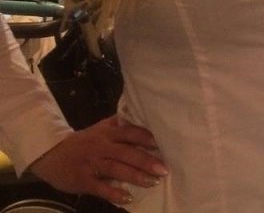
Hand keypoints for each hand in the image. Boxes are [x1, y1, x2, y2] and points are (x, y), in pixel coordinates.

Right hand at [29, 116, 167, 206]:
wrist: (51, 154)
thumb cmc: (82, 141)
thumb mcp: (100, 128)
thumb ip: (119, 123)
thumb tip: (140, 114)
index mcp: (107, 132)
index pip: (130, 133)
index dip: (146, 138)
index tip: (163, 143)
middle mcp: (101, 146)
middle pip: (126, 152)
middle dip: (146, 161)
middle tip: (164, 169)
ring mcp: (92, 163)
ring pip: (116, 170)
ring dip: (136, 176)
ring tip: (153, 182)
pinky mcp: (83, 180)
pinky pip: (100, 188)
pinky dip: (114, 193)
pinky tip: (128, 198)